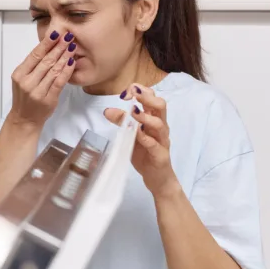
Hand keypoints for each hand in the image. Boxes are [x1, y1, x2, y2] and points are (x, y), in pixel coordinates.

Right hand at [9, 30, 76, 127]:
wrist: (24, 119)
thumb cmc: (25, 98)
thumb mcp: (23, 80)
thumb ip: (33, 66)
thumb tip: (48, 46)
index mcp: (19, 74)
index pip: (34, 55)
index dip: (46, 43)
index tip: (56, 33)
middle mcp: (27, 82)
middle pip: (45, 61)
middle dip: (58, 47)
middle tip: (68, 37)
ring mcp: (37, 91)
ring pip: (54, 70)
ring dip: (64, 56)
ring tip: (72, 46)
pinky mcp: (48, 99)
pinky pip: (59, 82)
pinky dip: (66, 71)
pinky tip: (72, 62)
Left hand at [104, 83, 180, 197]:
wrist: (157, 178)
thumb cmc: (145, 154)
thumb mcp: (130, 136)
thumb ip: (122, 122)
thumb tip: (107, 110)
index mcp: (154, 119)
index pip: (152, 99)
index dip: (141, 91)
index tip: (127, 90)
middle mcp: (160, 127)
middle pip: (160, 106)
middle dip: (147, 97)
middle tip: (133, 92)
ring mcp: (162, 141)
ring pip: (160, 124)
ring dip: (146, 117)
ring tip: (134, 112)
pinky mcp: (161, 155)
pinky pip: (155, 145)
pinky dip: (146, 138)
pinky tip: (137, 133)